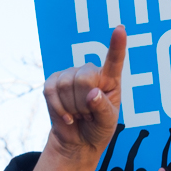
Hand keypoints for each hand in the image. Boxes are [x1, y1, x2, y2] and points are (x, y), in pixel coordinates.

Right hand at [43, 27, 124, 159]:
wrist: (78, 141)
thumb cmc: (98, 128)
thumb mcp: (107, 123)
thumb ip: (103, 109)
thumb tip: (93, 94)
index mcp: (111, 79)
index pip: (114, 60)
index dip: (117, 45)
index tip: (120, 29)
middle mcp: (91, 72)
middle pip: (84, 78)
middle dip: (84, 103)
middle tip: (88, 114)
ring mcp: (71, 74)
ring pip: (66, 86)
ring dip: (72, 108)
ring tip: (79, 114)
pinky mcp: (53, 82)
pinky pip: (50, 91)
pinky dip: (58, 108)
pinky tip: (67, 116)